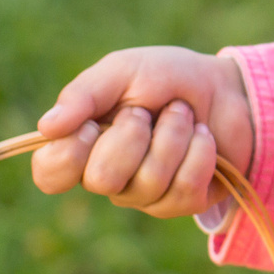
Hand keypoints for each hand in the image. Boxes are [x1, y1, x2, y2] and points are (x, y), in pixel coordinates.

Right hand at [29, 47, 256, 218]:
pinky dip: (199, 150)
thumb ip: (85, 93)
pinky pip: (185, 188)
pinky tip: (202, 135)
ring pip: (148, 182)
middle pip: (102, 180)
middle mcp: (109, 177)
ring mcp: (145, 195)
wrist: (227, 87)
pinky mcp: (183, 202)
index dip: (68, 153)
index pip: (49, 175)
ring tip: (182, 114)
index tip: (92, 124)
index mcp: (83, 145)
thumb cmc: (167, 78)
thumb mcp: (124, 70)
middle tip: (148, 111)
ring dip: (172, 134)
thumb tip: (46, 127)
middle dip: (132, 135)